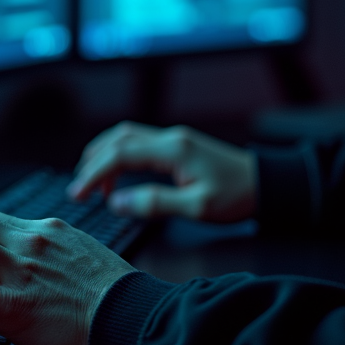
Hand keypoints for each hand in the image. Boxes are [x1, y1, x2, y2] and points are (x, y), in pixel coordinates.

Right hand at [67, 121, 256, 222]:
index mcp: (172, 150)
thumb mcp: (197, 207)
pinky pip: (138, 142)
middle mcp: (169, 138)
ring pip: (126, 136)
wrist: (267, 184)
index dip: (94, 174)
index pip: (119, 155)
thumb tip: (117, 203)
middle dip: (92, 162)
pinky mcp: (177, 145)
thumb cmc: (237, 197)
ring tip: (92, 181)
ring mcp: (173, 139)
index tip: (78, 194)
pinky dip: (119, 154)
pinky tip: (119, 175)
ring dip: (104, 154)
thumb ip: (154, 204)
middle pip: (117, 138)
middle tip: (78, 189)